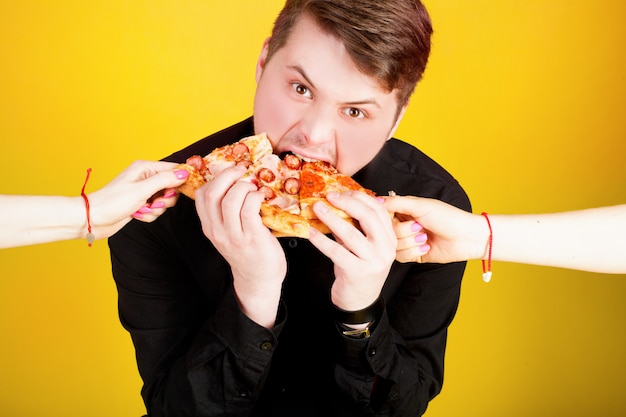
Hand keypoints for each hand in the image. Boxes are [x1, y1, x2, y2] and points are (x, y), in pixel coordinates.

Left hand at [88, 160, 188, 238]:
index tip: (181, 191)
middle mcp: (145, 178)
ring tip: (142, 209)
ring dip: (156, 209)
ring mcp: (144, 191)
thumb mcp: (141, 190)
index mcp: (145, 168)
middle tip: (154, 202)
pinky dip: (149, 214)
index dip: (181, 180)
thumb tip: (185, 173)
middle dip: (165, 199)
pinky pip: (156, 210)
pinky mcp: (142, 203)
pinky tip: (138, 214)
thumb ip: (164, 180)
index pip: (173, 169)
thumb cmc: (112, 202)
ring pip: (165, 201)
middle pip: (172, 187)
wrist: (94, 219)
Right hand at [194, 165, 286, 327]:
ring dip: (244, 186)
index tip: (230, 171)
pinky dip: (255, 196)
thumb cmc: (247, 252)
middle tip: (241, 171)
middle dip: (227, 175)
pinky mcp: (252, 237)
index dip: (214, 178)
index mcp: (209, 227)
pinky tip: (261, 197)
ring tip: (253, 188)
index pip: (201, 196)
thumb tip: (235, 182)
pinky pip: (249, 209)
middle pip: (212, 194)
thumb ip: (226, 213)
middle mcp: (218, 231)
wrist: (258, 280)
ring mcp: (234, 235)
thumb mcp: (228, 233)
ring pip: (231, 199)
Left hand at [308, 192, 395, 311]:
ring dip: (331, 218)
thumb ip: (355, 227)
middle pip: (368, 217)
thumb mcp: (362, 246)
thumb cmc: (359, 269)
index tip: (341, 191)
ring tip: (317, 208)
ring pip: (351, 233)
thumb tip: (335, 203)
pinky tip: (310, 232)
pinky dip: (322, 240)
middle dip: (346, 203)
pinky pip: (336, 252)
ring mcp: (373, 261)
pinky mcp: (358, 272)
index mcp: (390, 238)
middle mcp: (385, 249)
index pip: (378, 210)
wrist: (360, 301)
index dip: (359, 197)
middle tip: (328, 196)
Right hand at [383, 195, 488, 263]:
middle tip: (420, 227)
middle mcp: (403, 224)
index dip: (385, 219)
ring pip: (392, 246)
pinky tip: (426, 247)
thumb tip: (375, 199)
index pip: (381, 214)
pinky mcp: (412, 254)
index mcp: (404, 210)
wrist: (466, 238)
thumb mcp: (420, 205)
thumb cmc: (448, 217)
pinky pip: (400, 257)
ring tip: (425, 237)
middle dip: (403, 231)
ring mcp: (407, 240)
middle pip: (385, 232)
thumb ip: (396, 202)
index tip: (395, 219)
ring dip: (410, 242)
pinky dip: (413, 252)